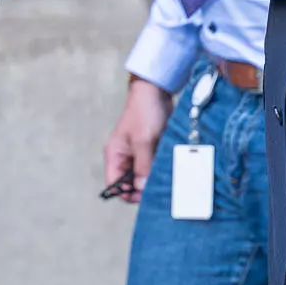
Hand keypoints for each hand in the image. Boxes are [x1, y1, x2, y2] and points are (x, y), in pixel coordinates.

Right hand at [102, 77, 172, 202]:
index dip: (129, 193)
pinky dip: (160, 169)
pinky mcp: (150, 150)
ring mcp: (137, 154)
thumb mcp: (143, 141)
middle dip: (144, 187)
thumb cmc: (144, 113)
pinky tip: (170, 169)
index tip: (146, 194)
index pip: (115, 185)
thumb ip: (142, 167)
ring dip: (154, 177)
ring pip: (144, 176)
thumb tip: (142, 189)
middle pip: (130, 183)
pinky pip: (154, 167)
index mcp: (114, 156)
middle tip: (161, 186)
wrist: (156, 91)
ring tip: (168, 177)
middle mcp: (124, 158)